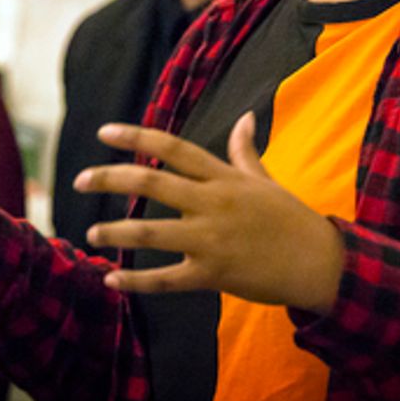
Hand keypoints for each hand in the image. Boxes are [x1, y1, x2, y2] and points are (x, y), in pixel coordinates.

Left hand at [75, 112, 344, 313]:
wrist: (320, 263)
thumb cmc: (291, 219)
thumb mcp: (266, 180)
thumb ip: (244, 152)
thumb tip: (245, 118)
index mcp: (224, 177)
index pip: (173, 148)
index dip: (136, 137)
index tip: (104, 132)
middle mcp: (214, 203)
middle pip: (151, 184)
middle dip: (109, 178)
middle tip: (79, 179)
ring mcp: (212, 240)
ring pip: (150, 234)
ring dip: (114, 233)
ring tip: (91, 233)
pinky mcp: (213, 275)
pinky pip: (165, 280)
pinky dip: (135, 282)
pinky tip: (112, 280)